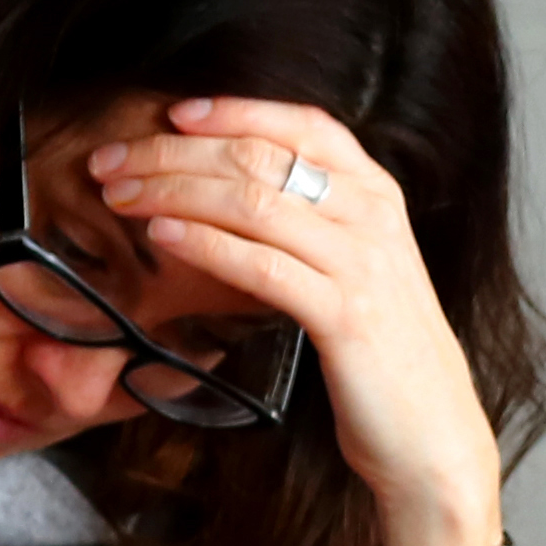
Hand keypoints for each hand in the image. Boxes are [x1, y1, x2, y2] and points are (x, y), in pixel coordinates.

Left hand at [93, 98, 509, 545]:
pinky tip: (163, 235)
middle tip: (113, 161)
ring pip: (253, 200)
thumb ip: (310, 227)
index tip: (171, 112)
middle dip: (174, 152)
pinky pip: (261, 263)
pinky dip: (205, 242)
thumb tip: (228, 197)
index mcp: (376, 194)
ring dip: (173, 190)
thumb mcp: (352, 272)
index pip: (300, 123)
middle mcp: (373, 215)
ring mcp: (362, 262)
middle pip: (260, 156)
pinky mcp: (345, 315)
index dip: (233, 110)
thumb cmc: (381, 358)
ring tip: (120, 195)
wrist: (432, 436)